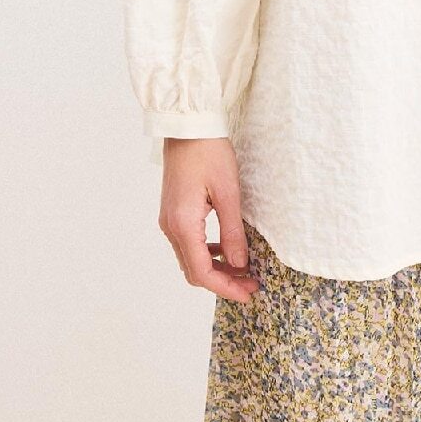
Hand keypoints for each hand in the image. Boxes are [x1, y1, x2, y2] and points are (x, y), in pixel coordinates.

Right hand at [157, 137, 261, 300]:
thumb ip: (233, 232)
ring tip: (243, 270)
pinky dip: (207, 253)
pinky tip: (227, 249)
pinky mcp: (173, 213)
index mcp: (183, 224)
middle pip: (194, 271)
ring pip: (190, 259)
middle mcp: (171, 227)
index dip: (226, 288)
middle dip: (222, 282)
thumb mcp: (228, 193)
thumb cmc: (209, 153)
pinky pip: (188, 244)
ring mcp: (169, 221)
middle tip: (251, 286)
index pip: (202, 272)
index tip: (248, 294)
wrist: (188, 127)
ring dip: (215, 269)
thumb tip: (240, 264)